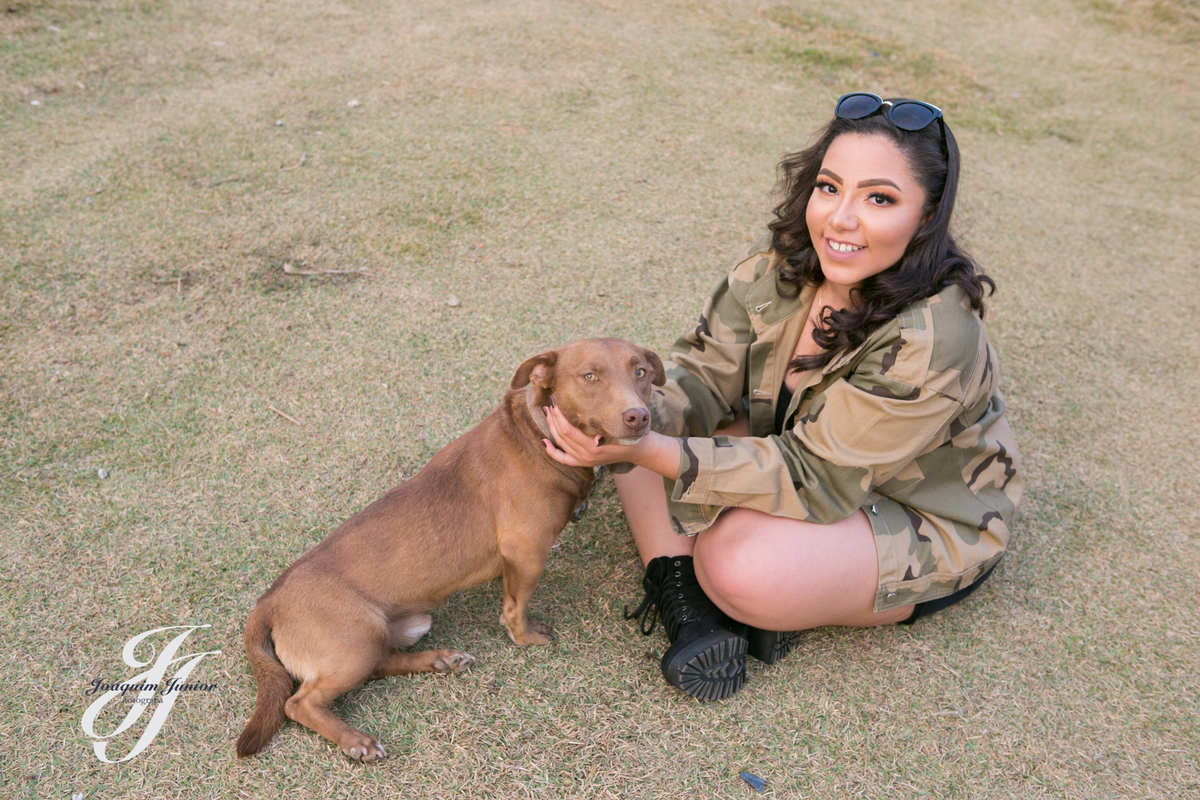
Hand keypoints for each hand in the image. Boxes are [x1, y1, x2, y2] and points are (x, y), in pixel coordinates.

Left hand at [542, 403, 681, 476]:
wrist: (636, 450)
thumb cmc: (627, 434)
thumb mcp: (616, 428)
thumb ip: (602, 424)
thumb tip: (584, 412)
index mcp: (593, 447)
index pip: (568, 431)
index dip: (559, 417)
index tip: (555, 404)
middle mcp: (586, 456)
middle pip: (562, 436)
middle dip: (553, 419)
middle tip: (549, 405)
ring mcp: (584, 461)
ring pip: (561, 444)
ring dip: (552, 428)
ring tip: (548, 414)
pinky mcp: (583, 463)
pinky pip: (563, 459)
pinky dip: (552, 451)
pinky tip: (544, 442)